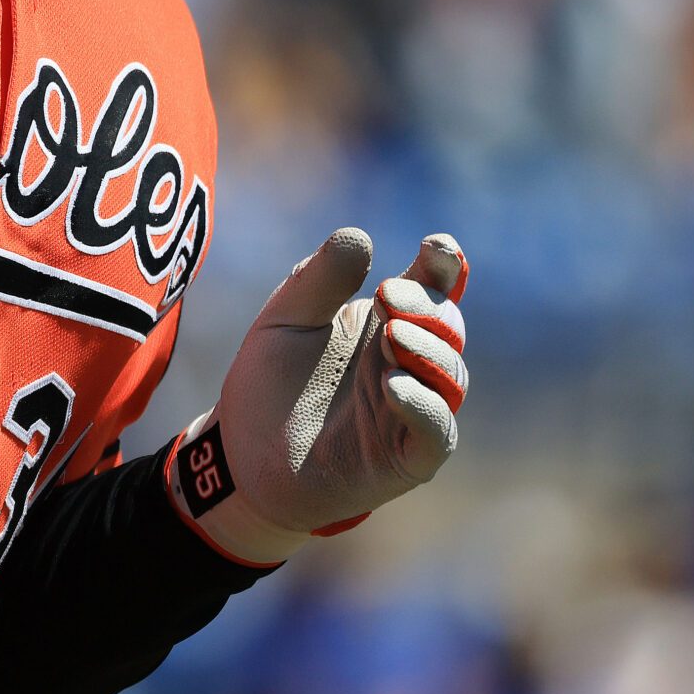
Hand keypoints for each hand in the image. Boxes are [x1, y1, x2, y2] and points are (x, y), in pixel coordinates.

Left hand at [166, 228, 467, 563]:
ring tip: (392, 335)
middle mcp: (409, 363)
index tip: (437, 247)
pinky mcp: (407, 457)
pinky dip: (423, 406)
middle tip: (388, 297)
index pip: (429, 287)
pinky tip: (393, 385)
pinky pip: (437, 431)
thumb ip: (318, 280)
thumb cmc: (269, 383)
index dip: (442, 265)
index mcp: (385, 322)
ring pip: (450, 376)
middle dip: (426, 308)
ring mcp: (413, 410)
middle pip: (447, 327)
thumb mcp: (284, 320)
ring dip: (428, 351)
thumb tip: (359, 236)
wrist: (242, 455)